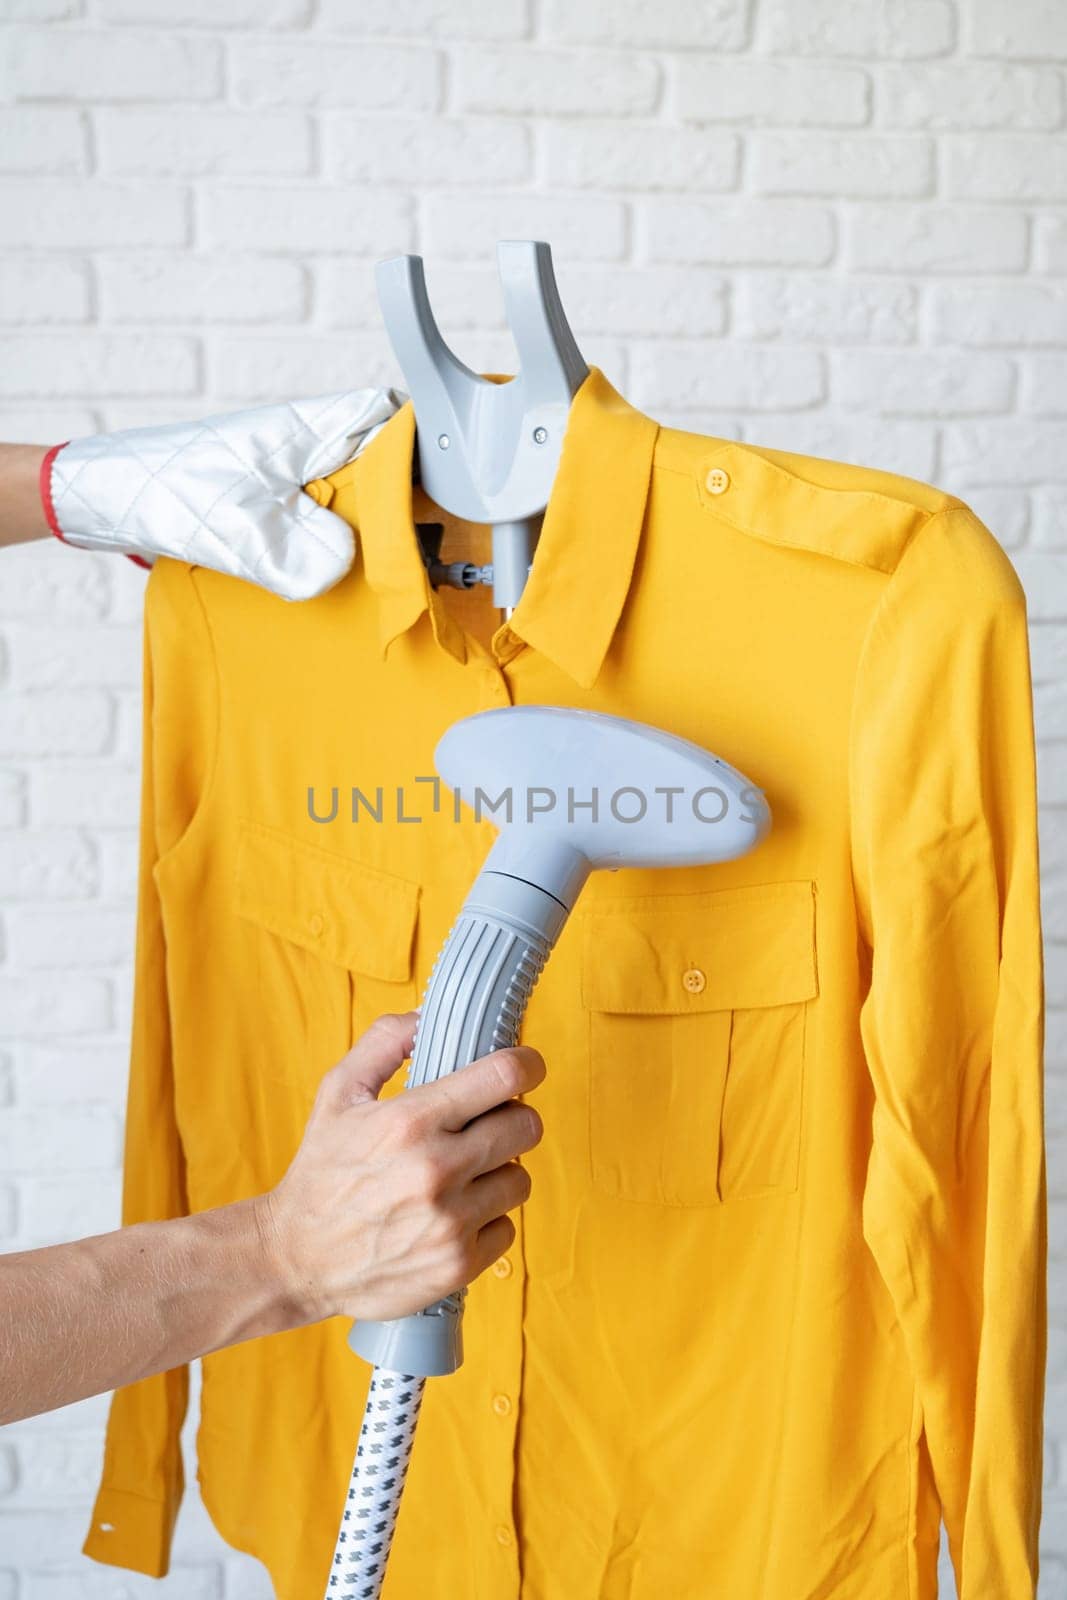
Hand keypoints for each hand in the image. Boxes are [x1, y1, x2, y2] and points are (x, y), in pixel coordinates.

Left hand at [39, 387, 404, 599]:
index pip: (384, 411)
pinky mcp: (269, 491)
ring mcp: (286, 464)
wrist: (107, 497)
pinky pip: (321, 506)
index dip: (421, 438)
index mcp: (304, 429)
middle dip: (403, 488)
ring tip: (389, 558)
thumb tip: (345, 568)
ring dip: (368, 517)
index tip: (450, 480)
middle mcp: (301, 439)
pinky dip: (335, 534)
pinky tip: (336, 567)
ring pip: (350, 481)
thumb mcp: (242, 534)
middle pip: (375, 450)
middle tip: (427, 534)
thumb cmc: (170, 495)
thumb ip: (299, 555)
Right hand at [259, 1011, 545, 1324]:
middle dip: (512, 1118)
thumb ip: (384, 1042)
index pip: (505, 1077)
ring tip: (463, 1175)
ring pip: (520, 1178)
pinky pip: (507, 1228)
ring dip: (499, 1172)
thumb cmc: (320, 1171)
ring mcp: (451, 1221)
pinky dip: (487, 1220)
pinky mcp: (458, 1264)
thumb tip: (428, 1015)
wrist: (295, 1258)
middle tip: (487, 1124)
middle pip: (526, 1126)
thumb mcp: (338, 1093)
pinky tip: (453, 1215)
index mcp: (411, 1120)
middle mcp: (437, 1169)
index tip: (526, 1066)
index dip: (526, 1065)